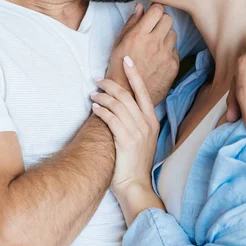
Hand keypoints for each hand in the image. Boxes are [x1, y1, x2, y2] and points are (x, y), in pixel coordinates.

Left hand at [91, 56, 159, 195]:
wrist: (135, 185)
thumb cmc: (134, 162)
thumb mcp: (142, 138)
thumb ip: (136, 121)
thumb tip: (122, 105)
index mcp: (152, 121)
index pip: (143, 91)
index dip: (134, 74)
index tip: (126, 60)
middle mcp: (147, 123)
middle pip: (127, 95)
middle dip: (111, 84)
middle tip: (97, 79)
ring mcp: (137, 132)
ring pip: (117, 105)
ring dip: (102, 96)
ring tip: (92, 94)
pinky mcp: (126, 140)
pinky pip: (111, 118)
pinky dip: (101, 110)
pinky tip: (94, 107)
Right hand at [106, 3, 178, 105]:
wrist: (128, 95)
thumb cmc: (119, 68)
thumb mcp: (119, 44)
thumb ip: (131, 23)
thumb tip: (141, 7)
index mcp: (139, 35)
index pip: (157, 10)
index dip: (155, 10)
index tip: (152, 14)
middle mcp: (154, 43)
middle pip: (168, 19)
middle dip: (162, 21)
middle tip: (154, 29)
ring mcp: (165, 54)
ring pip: (173, 34)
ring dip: (166, 36)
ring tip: (156, 46)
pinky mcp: (173, 65)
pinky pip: (175, 50)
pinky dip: (168, 52)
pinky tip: (158, 59)